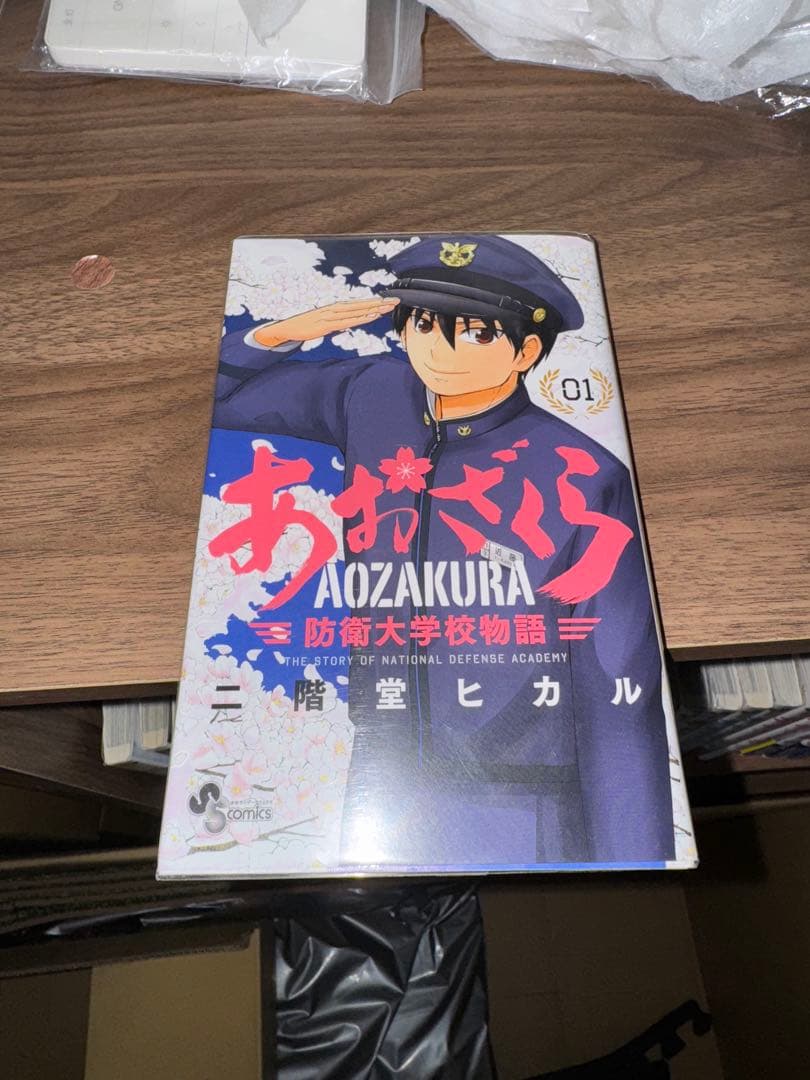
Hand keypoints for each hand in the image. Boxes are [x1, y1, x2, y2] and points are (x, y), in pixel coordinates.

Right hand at [253, 297, 398, 347]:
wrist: (287, 327)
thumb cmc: (305, 326)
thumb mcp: (324, 324)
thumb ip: (337, 323)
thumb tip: (348, 324)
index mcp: (334, 307)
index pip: (358, 304)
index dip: (373, 302)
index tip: (387, 301)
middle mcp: (334, 308)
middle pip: (361, 305)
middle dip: (378, 303)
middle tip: (394, 301)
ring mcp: (330, 315)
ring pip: (356, 311)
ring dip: (372, 309)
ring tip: (387, 308)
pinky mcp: (326, 323)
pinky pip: (347, 321)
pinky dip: (360, 318)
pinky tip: (370, 317)